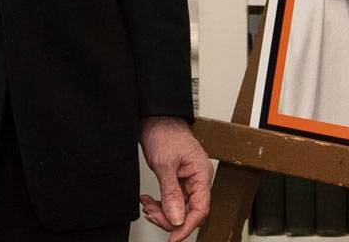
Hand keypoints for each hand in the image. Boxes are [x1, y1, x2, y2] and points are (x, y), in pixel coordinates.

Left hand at [137, 115, 212, 239]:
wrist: (156, 118)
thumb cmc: (164, 132)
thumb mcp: (165, 164)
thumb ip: (171, 194)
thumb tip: (176, 219)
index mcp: (201, 175)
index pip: (200, 209)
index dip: (187, 227)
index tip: (173, 238)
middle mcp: (197, 180)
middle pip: (189, 212)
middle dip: (168, 217)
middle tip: (150, 213)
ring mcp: (188, 180)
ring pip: (178, 208)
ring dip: (161, 211)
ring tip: (147, 205)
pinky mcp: (177, 180)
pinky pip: (172, 200)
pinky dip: (159, 203)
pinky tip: (148, 200)